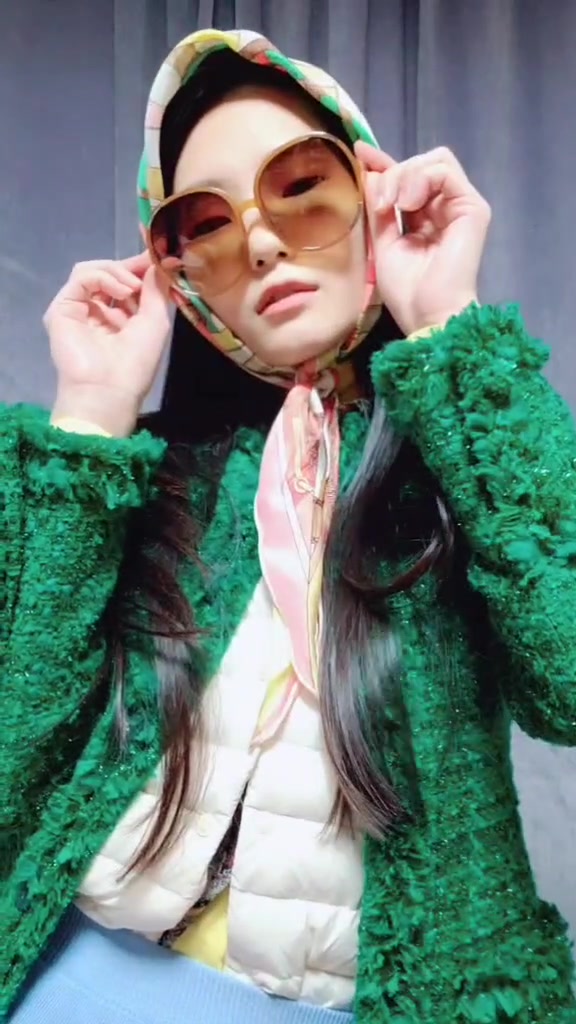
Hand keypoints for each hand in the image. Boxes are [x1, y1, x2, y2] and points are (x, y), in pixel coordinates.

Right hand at [45, 253, 171, 435]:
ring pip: (93, 271)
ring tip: (134, 287)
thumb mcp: (156, 322)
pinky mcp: (62, 308)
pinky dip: (105, 277)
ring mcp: (78, 309)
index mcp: (119, 319)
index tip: (159, 258)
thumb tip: (158, 262)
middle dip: (131, 267)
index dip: (141, 269)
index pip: (125, 284)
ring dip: (118, 272)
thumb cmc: (135, 363)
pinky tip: (123, 290)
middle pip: (109, 274)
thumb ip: (157, 290)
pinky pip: (82, 278)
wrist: (108, 389)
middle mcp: (97, 312)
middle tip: (149, 266)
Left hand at [355, 142, 490, 335]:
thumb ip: (379, 207)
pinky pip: (445, 171)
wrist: (428, 315)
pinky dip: (420, 179)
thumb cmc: (407, 291)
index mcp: (426, 217)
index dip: (385, 163)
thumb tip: (372, 169)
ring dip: (405, 176)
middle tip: (380, 203)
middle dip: (394, 173)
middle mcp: (447, 208)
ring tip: (392, 206)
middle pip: (421, 163)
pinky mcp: (473, 208)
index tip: (360, 154)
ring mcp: (462, 206)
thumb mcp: (383, 242)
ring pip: (434, 160)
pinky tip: (406, 204)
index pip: (408, 177)